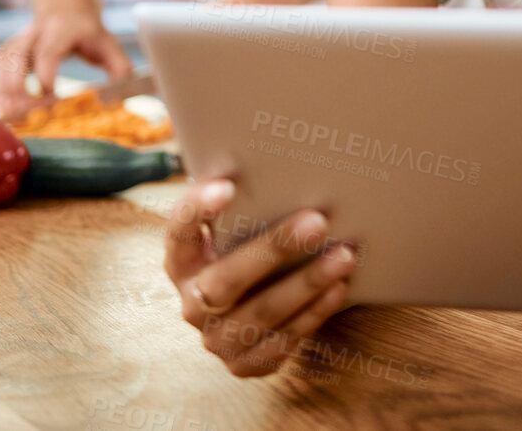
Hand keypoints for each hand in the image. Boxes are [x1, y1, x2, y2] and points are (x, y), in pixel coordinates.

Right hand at [0, 10, 131, 119]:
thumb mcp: (109, 44)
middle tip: (21, 111)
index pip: (48, 51)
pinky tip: (1, 108)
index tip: (50, 98)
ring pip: (4, 60)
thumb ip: (119, 68)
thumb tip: (118, 97)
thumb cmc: (90, 33)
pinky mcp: (10, 50)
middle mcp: (36, 33)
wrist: (67, 6)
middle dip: (16, 83)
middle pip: (17, 54)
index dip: (46, 73)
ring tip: (8, 114)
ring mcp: (21, 39)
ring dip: (2, 87)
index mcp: (62, 30)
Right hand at [165, 178, 356, 377]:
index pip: (178, 233)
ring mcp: (216, 339)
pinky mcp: (244, 363)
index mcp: (181, 262)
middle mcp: (192, 303)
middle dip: (273, 250)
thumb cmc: (242, 256)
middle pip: (225, 281)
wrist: (243, 318)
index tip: (228, 185)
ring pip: (262, 314)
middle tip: (316, 221)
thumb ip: (240, 208)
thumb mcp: (230, 234)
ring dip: (307, 284)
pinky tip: (338, 288)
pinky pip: (283, 340)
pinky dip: (314, 313)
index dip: (197, 211)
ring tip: (343, 256)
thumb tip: (271, 158)